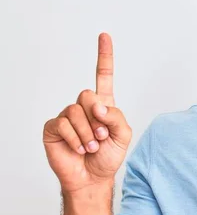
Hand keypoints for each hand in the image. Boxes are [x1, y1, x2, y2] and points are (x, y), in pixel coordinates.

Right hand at [43, 33, 131, 192]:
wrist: (93, 178)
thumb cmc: (108, 157)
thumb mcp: (123, 136)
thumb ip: (117, 117)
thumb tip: (99, 106)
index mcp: (104, 105)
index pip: (103, 75)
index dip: (104, 56)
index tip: (104, 36)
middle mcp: (84, 107)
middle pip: (88, 95)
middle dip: (97, 118)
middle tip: (102, 137)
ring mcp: (67, 116)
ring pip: (76, 112)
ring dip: (88, 133)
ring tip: (91, 147)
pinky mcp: (54, 127)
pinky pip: (63, 124)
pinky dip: (75, 139)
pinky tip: (79, 149)